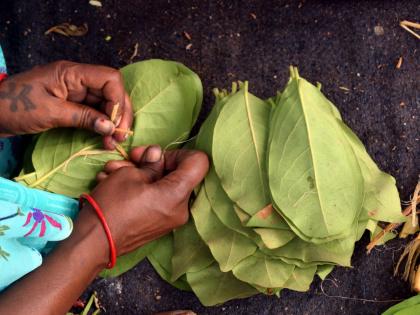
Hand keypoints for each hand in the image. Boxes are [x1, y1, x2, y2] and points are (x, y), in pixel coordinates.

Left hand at [0, 60, 132, 148]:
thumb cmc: (15, 108)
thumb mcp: (51, 113)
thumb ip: (83, 118)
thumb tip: (110, 127)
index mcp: (72, 73)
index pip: (109, 79)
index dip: (118, 100)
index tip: (115, 123)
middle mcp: (78, 80)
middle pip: (112, 91)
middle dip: (119, 114)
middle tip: (120, 136)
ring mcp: (75, 92)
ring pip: (106, 104)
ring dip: (112, 122)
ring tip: (112, 142)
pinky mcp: (72, 104)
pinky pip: (94, 112)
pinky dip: (102, 125)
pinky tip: (104, 138)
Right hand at [77, 146, 208, 262]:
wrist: (93, 243)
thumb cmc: (111, 205)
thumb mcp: (129, 175)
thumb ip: (151, 162)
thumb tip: (158, 154)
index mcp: (178, 195)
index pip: (198, 162)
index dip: (180, 153)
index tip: (158, 155)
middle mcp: (180, 209)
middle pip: (179, 174)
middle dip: (155, 162)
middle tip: (132, 157)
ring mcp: (170, 218)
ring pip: (163, 185)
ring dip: (141, 173)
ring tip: (114, 169)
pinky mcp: (158, 223)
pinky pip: (156, 198)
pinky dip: (140, 188)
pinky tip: (115, 181)